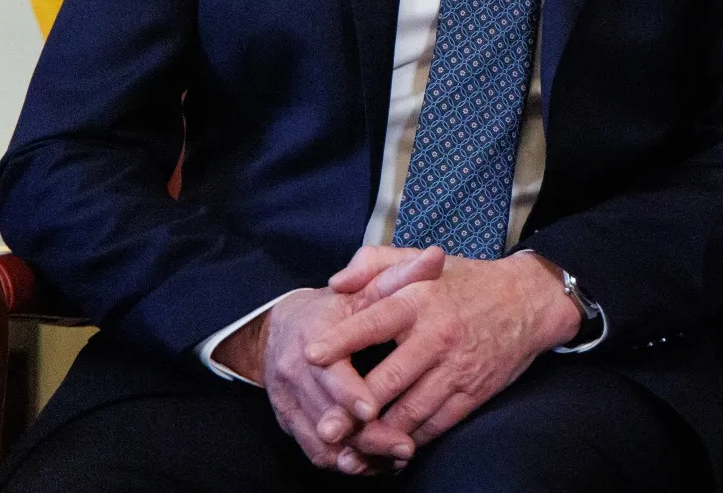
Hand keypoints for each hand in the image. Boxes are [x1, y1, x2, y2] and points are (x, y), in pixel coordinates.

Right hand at [213, 244, 440, 474]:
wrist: (285, 326)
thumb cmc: (339, 305)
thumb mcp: (368, 286)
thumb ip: (401, 275)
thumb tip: (436, 256)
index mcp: (313, 334)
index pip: (328, 369)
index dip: (348, 392)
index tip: (370, 408)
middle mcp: (293, 370)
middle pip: (327, 412)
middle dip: (364, 433)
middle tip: (402, 447)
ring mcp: (288, 400)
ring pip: (321, 440)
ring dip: (359, 454)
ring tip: (395, 460)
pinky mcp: (290, 421)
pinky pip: (314, 451)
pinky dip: (343, 462)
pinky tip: (373, 466)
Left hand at [305, 249, 581, 463]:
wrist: (530, 301)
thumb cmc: (466, 282)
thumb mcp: (423, 262)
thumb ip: (375, 264)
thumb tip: (335, 282)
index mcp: (420, 300)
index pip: (374, 321)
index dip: (341, 340)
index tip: (310, 357)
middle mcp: (438, 335)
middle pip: (387, 381)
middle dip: (353, 409)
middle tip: (324, 427)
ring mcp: (457, 367)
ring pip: (408, 412)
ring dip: (377, 434)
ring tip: (349, 446)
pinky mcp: (473, 393)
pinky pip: (435, 425)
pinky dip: (409, 440)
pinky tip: (388, 445)